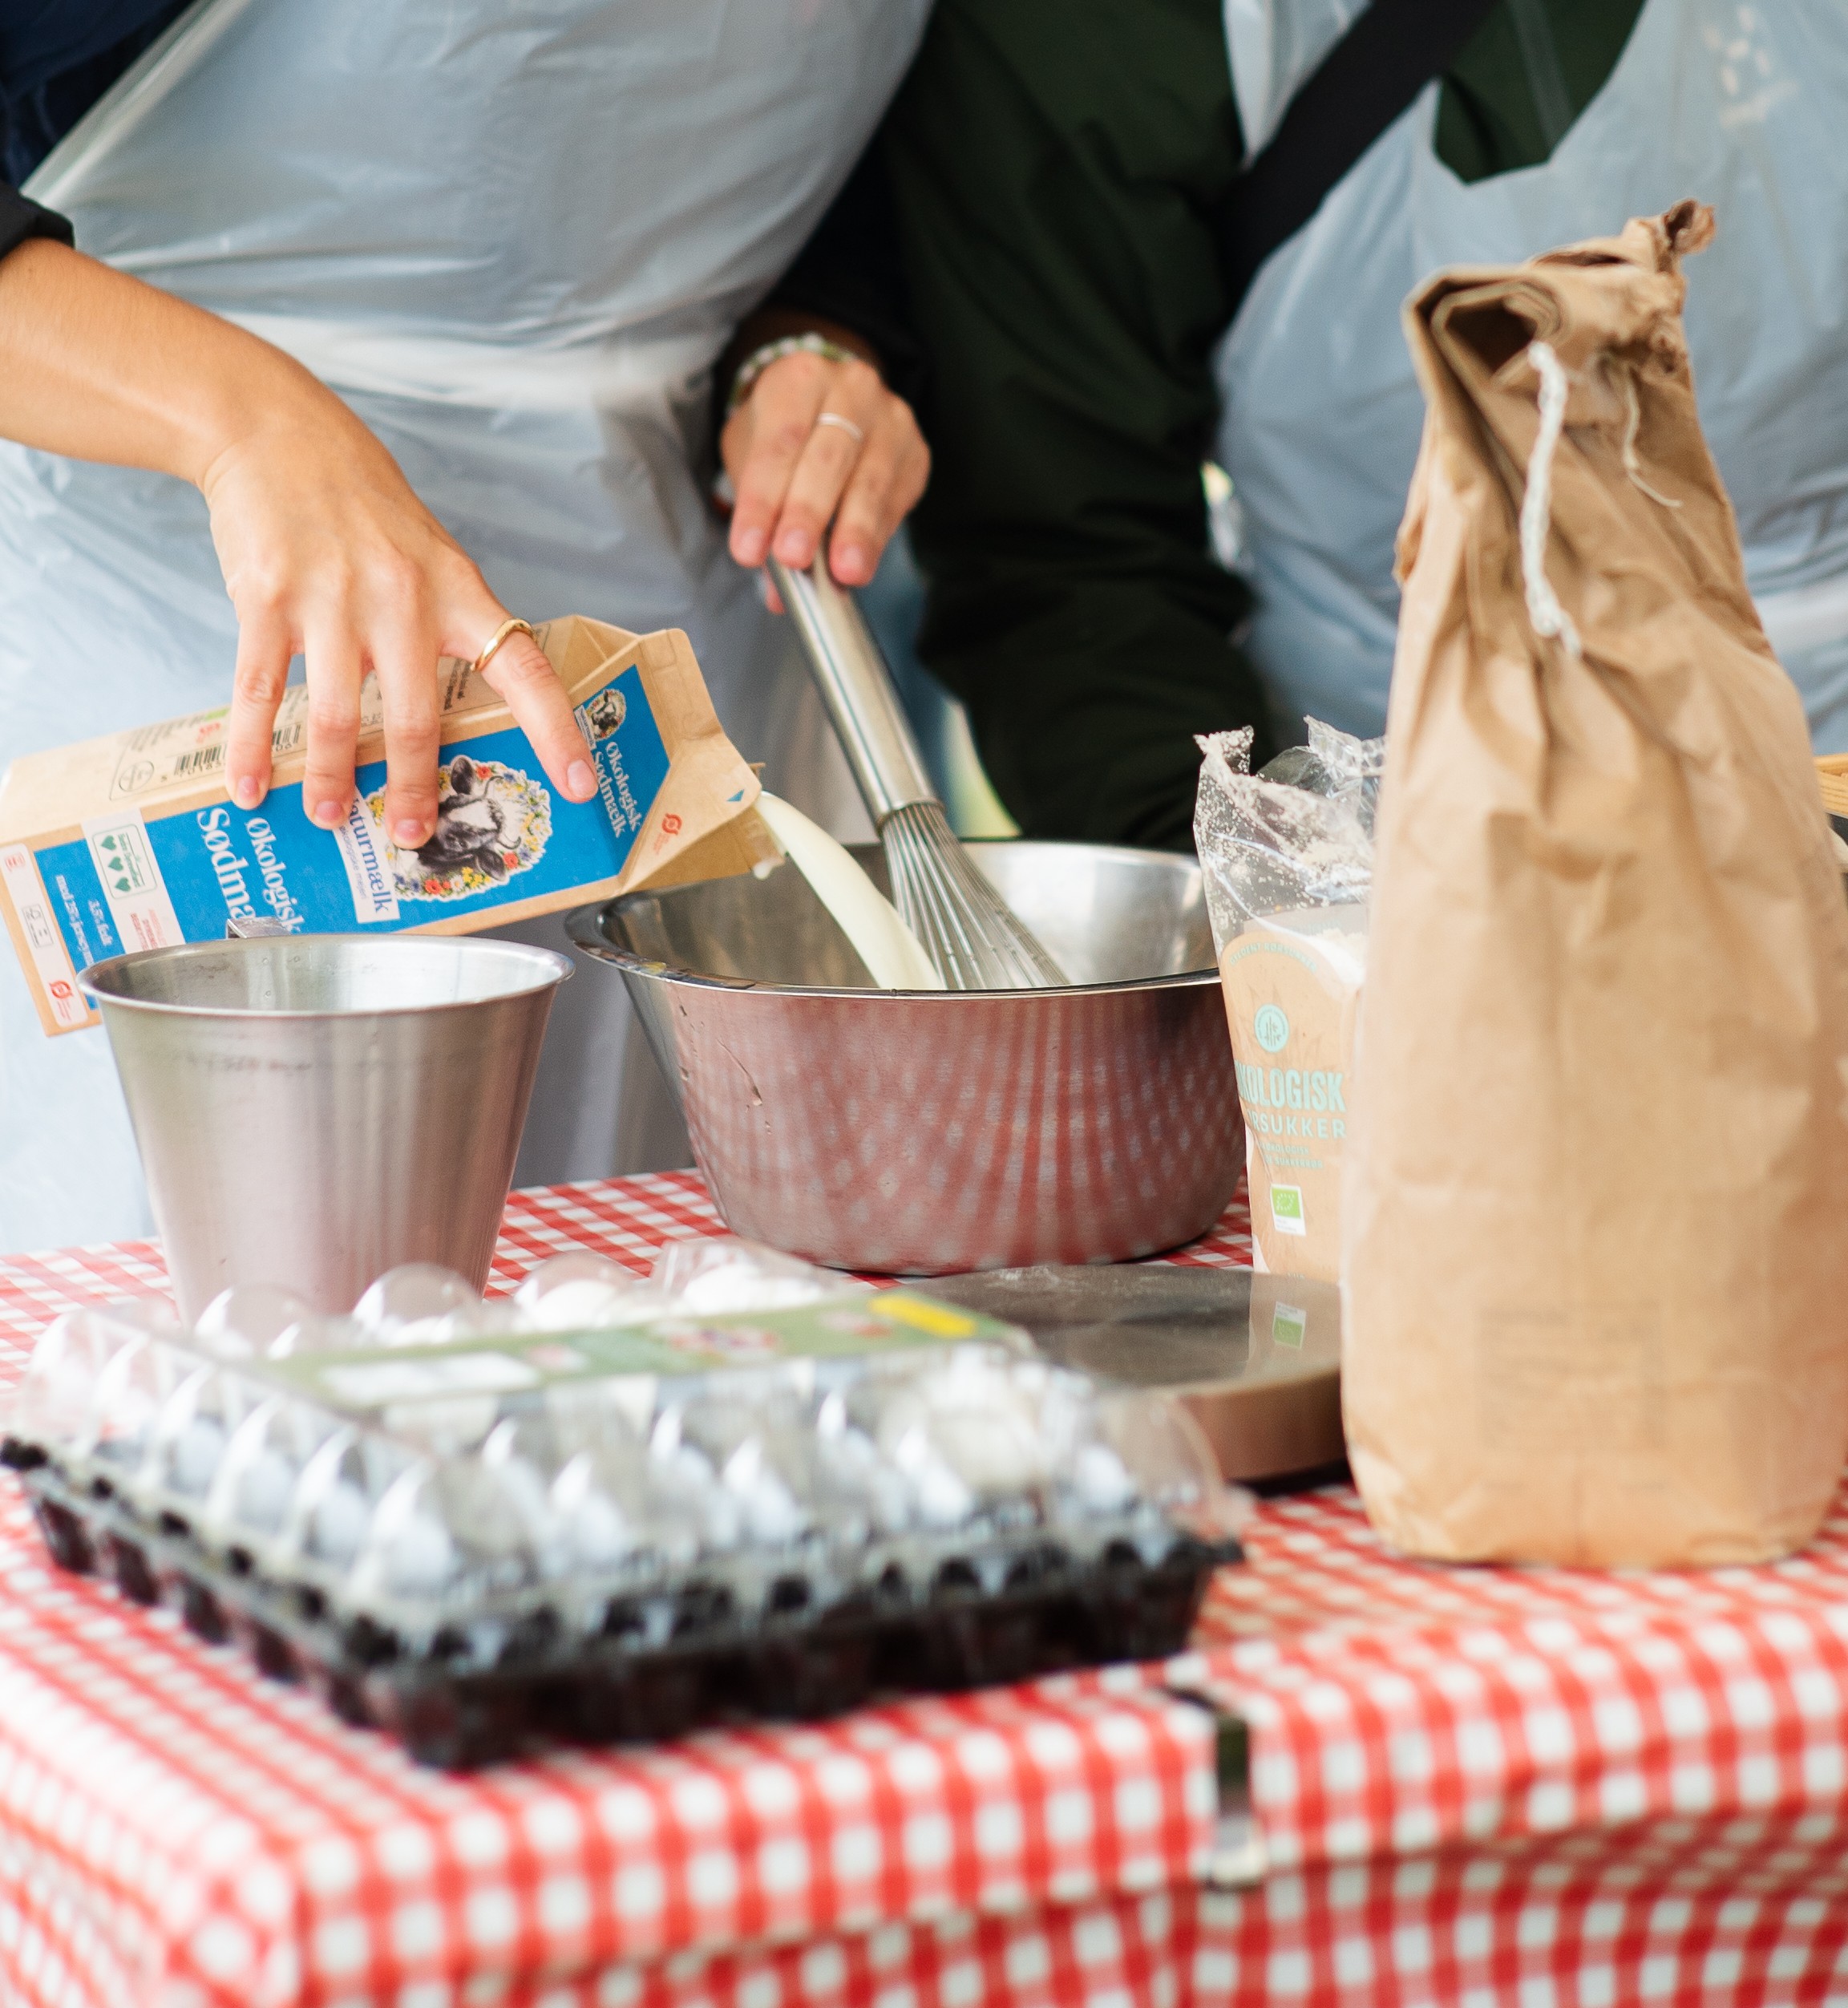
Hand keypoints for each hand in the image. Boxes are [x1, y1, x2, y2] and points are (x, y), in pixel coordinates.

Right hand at [203, 395, 594, 845]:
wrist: (277, 432)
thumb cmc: (365, 507)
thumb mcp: (431, 558)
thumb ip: (446, 629)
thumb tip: (449, 720)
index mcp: (458, 595)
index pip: (526, 672)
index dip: (559, 733)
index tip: (580, 786)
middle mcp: (402, 601)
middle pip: (414, 720)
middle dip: (413, 789)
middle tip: (411, 837)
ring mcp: (332, 600)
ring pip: (335, 717)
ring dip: (330, 780)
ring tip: (329, 817)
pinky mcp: (267, 598)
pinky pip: (259, 691)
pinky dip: (253, 748)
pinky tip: (251, 788)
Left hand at [722, 346, 927, 603]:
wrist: (832, 405)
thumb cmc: (787, 436)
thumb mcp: (754, 459)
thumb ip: (763, 518)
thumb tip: (776, 591)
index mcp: (799, 378)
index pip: (778, 442)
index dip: (762, 499)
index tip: (748, 549)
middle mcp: (851, 387)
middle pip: (828, 456)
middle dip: (808, 512)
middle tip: (793, 557)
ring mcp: (890, 417)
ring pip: (870, 479)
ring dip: (855, 531)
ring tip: (843, 572)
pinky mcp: (916, 450)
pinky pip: (896, 498)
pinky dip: (878, 536)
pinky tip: (863, 562)